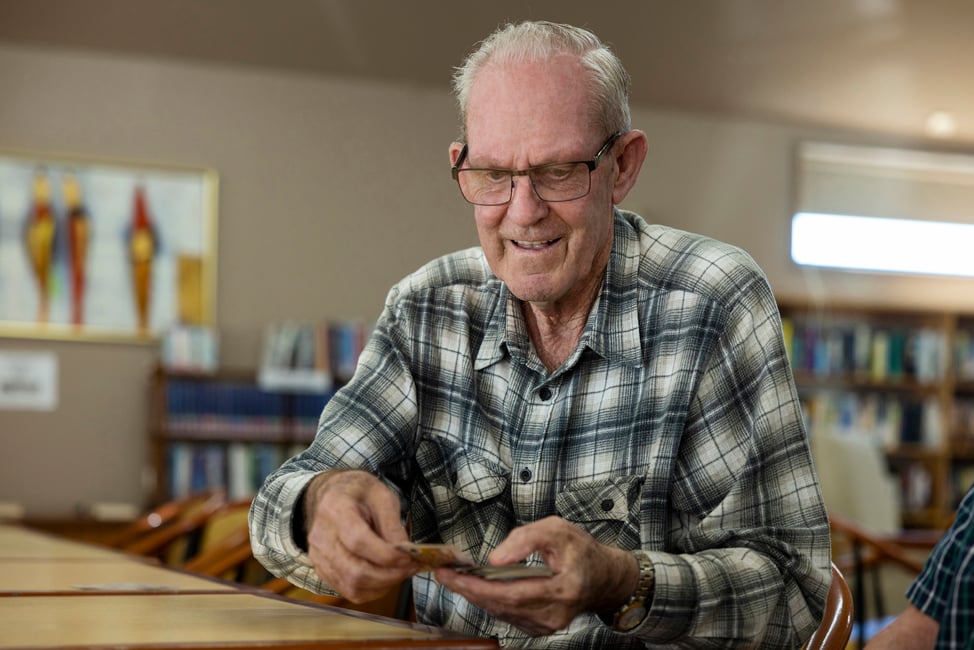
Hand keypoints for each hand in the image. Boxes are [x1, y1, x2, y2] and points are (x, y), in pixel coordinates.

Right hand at [304, 469, 416, 602]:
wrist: (332, 494)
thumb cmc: (358, 493)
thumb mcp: (382, 495)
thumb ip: (393, 523)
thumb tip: (405, 552)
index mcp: (336, 509)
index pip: (358, 541)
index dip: (386, 555)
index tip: (409, 557)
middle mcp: (321, 536)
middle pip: (354, 571)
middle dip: (389, 576)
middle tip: (410, 568)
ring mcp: (318, 556)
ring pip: (352, 586)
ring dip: (382, 585)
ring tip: (400, 573)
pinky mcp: (323, 570)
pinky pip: (348, 591)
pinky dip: (372, 590)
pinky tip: (385, 578)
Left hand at [434, 516, 637, 636]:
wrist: (603, 577)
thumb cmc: (581, 551)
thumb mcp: (556, 529)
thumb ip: (524, 540)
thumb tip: (494, 559)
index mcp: (563, 589)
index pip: (512, 592)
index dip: (479, 586)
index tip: (454, 575)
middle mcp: (554, 613)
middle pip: (502, 606)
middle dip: (469, 590)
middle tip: (445, 574)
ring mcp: (547, 625)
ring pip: (502, 612)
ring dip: (477, 595)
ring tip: (457, 577)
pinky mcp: (541, 628)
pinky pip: (508, 615)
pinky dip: (491, 601)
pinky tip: (479, 588)